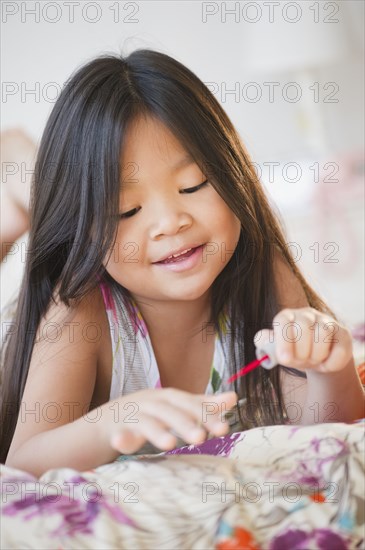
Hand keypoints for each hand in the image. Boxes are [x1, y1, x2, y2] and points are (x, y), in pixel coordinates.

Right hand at [101, 388, 237, 453]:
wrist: (106, 422)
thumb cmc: (146, 416)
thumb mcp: (174, 410)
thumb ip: (201, 405)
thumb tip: (233, 397)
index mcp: (167, 398)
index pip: (189, 403)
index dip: (205, 413)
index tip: (223, 428)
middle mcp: (150, 402)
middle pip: (169, 410)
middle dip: (186, 422)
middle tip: (201, 438)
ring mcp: (131, 414)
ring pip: (146, 421)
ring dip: (157, 431)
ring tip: (170, 444)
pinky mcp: (114, 428)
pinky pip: (119, 434)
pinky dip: (121, 438)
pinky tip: (121, 443)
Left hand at [255, 307, 352, 373]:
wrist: (318, 359)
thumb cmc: (294, 352)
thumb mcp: (278, 350)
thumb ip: (266, 344)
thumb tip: (261, 341)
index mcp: (287, 316)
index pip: (282, 320)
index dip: (283, 340)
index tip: (284, 359)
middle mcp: (307, 314)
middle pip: (303, 325)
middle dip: (301, 351)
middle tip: (300, 361)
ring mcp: (326, 321)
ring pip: (323, 333)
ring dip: (316, 355)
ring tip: (313, 361)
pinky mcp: (343, 334)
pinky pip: (340, 348)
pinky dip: (331, 363)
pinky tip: (326, 363)